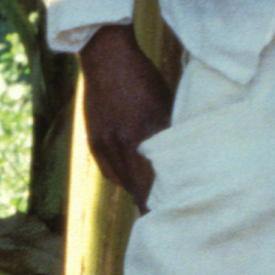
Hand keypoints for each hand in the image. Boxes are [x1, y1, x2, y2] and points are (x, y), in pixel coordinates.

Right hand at [77, 24, 172, 204]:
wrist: (107, 58)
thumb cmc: (144, 78)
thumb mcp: (164, 106)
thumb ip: (168, 136)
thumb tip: (181, 163)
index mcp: (143, 133)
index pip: (153, 180)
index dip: (160, 202)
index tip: (172, 215)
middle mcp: (121, 142)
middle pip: (137, 187)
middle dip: (149, 202)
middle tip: (163, 216)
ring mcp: (103, 143)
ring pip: (122, 181)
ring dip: (136, 190)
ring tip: (149, 200)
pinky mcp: (93, 141)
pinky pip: (108, 170)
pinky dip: (121, 176)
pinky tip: (131, 177)